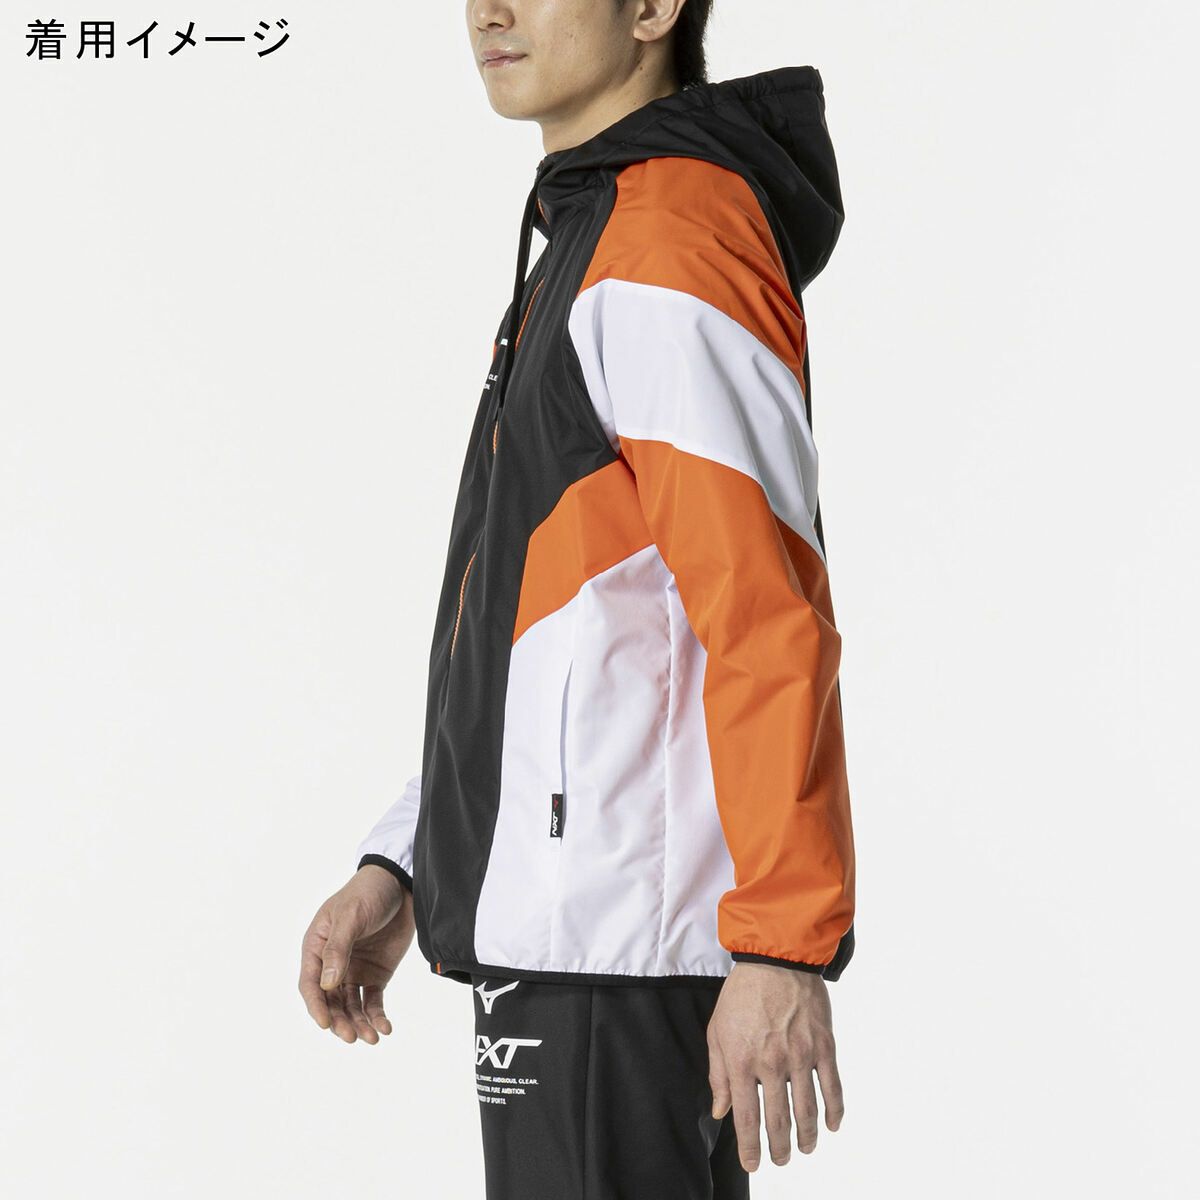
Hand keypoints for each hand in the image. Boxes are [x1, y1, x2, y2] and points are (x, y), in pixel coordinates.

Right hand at [298, 864, 415, 1043]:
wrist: (401, 884)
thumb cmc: (367, 893)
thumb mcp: (350, 917)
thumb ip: (338, 949)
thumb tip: (327, 985)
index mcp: (317, 947)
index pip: (311, 984)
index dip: (316, 1006)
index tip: (326, 1024)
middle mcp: (332, 963)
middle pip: (330, 1001)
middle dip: (340, 1021)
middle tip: (352, 1037)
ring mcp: (354, 970)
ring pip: (351, 1006)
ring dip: (359, 1023)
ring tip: (372, 1038)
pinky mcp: (376, 973)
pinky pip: (372, 1000)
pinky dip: (377, 1015)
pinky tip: (385, 1028)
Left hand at [707, 961, 843, 1171]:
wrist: (775, 959)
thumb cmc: (741, 995)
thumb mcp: (717, 1031)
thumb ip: (719, 1074)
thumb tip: (721, 1111)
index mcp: (742, 1061)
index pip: (747, 1119)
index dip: (750, 1148)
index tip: (753, 1164)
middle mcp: (772, 1064)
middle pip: (778, 1121)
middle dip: (779, 1149)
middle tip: (780, 1160)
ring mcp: (801, 1056)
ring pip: (807, 1111)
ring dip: (807, 1137)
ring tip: (804, 1149)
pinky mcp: (824, 1046)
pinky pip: (832, 1087)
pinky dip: (834, 1111)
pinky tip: (831, 1125)